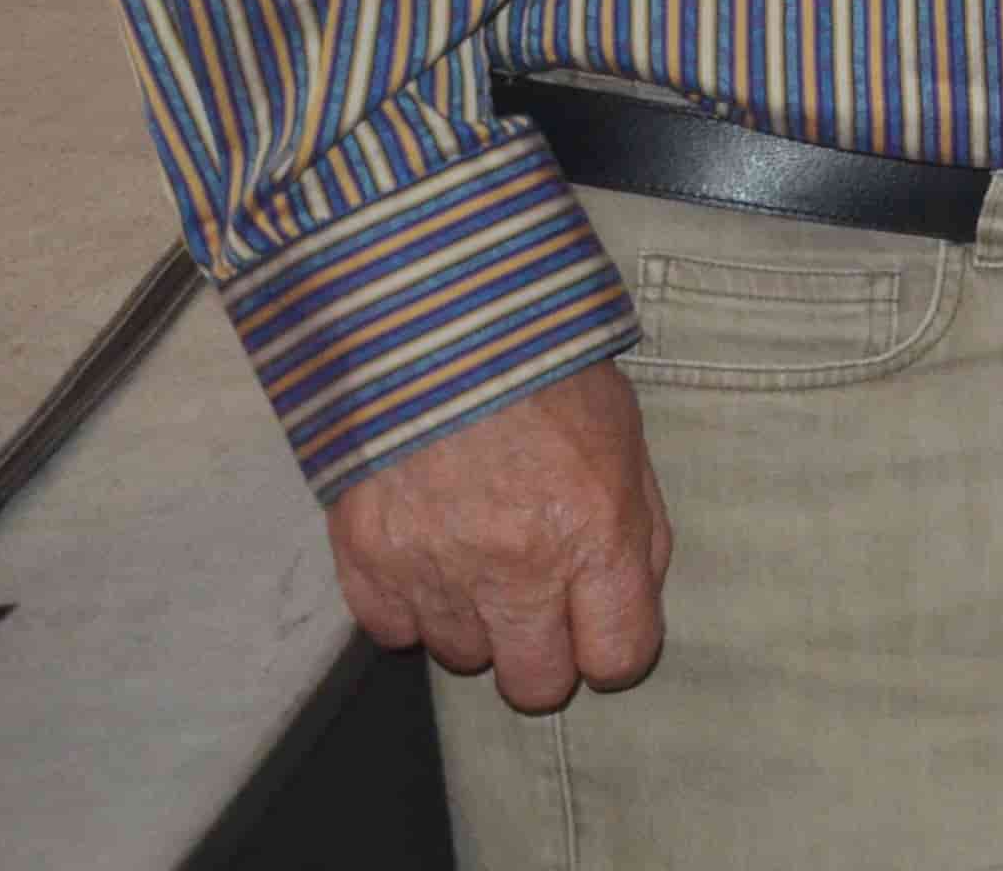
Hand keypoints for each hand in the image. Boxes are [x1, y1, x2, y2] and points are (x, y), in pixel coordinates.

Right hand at [324, 361, 674, 712]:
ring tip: (477, 553)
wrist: (435, 319)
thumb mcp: (625, 436)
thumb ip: (637, 526)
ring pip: (461, 657)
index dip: (614, 648)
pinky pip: (391, 631)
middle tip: (538, 606)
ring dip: (475, 621)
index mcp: (595, 533)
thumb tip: (632, 597)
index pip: (617, 657)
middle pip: (534, 684)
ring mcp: (434, 570)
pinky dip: (410, 604)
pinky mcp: (365, 560)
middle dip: (544, 655)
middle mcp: (515, 567)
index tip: (602, 625)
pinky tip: (427, 551)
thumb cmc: (545, 369)